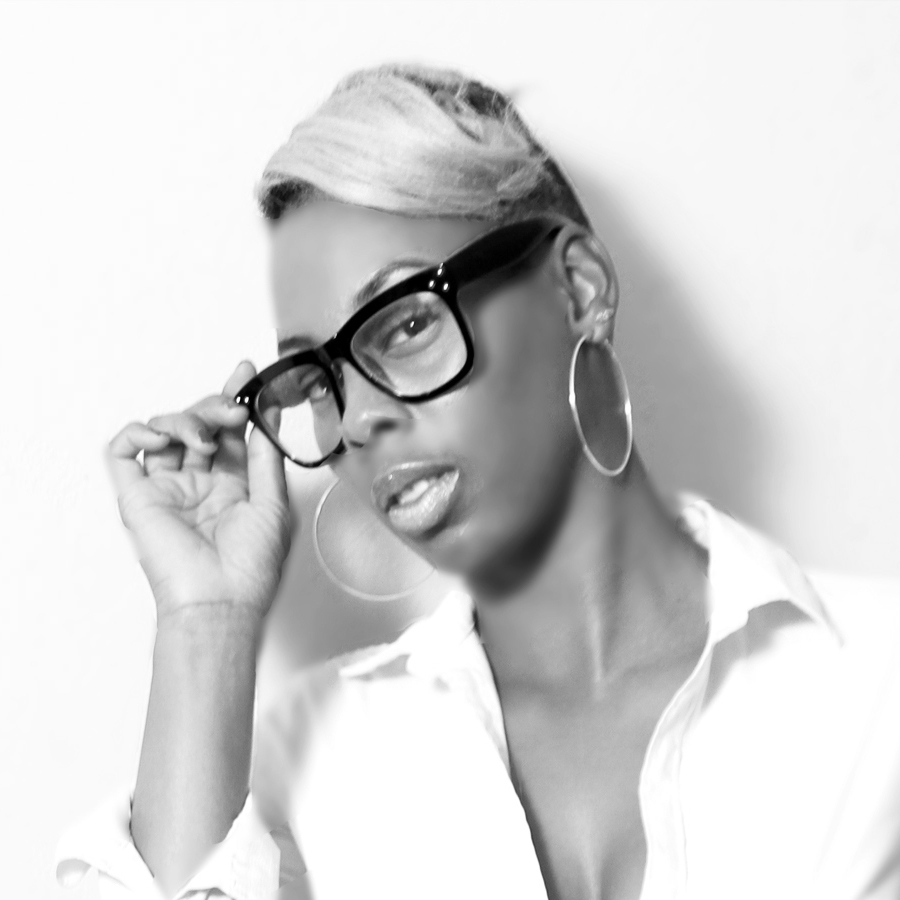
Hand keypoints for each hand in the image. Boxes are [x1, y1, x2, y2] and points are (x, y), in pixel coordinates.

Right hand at [107, 361, 290, 620]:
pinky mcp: (137, 496)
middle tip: (232, 409)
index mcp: (232, 484)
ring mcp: (166, 487)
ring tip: (205, 439)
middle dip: (215, 406)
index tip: (246, 373)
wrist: (219, 598)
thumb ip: (266, 456)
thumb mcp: (273, 502)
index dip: (234, 398)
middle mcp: (198, 482)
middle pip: (198, 423)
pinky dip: (138, 433)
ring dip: (185, 420)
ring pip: (163, 430)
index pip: (230, 431)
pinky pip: (122, 453)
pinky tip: (162, 438)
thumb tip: (267, 414)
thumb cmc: (249, 566)